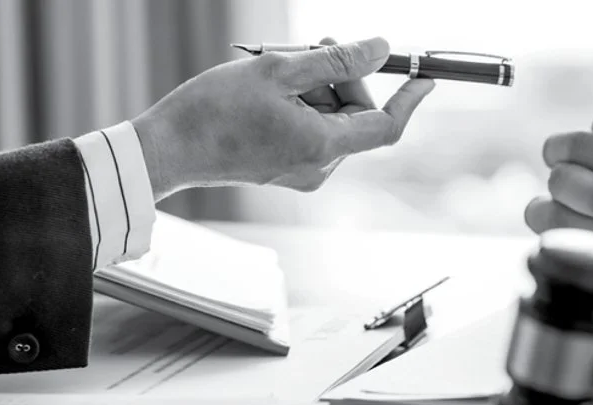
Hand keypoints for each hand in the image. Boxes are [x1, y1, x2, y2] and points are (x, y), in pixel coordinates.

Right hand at [132, 37, 434, 200]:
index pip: (386, 126)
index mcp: (323, 146)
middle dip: (344, 78)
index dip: (409, 99)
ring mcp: (302, 172)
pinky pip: (312, 131)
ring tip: (281, 66)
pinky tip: (273, 89)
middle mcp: (319, 168)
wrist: (168, 149)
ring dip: (319, 88)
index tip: (424, 76)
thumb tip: (380, 49)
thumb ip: (335, 60)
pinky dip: (304, 106)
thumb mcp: (279, 70)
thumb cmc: (214, 110)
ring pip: (333, 121)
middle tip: (319, 44)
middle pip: (356, 117)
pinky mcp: (285, 169)